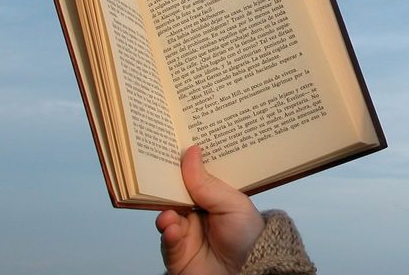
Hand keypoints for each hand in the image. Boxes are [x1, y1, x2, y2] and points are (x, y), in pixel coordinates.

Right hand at [156, 145, 265, 274]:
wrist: (251, 273)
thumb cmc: (250, 237)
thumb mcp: (233, 204)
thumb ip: (207, 183)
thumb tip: (191, 153)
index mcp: (212, 197)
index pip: (192, 177)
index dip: (181, 164)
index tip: (169, 147)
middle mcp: (197, 212)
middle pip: (174, 194)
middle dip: (165, 187)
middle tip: (157, 176)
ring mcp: (185, 232)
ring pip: (167, 216)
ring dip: (166, 213)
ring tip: (170, 214)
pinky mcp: (177, 252)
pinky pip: (167, 241)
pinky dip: (168, 233)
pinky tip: (172, 229)